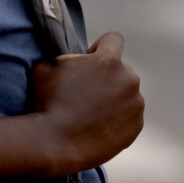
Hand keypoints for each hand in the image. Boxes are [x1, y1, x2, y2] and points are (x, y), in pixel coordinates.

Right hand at [28, 32, 143, 175]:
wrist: (55, 143)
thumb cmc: (48, 103)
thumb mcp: (47, 67)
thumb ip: (66, 57)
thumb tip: (71, 60)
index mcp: (108, 61)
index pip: (114, 39)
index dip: (100, 47)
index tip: (91, 60)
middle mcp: (128, 79)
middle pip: (121, 70)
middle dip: (107, 77)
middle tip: (87, 93)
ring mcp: (135, 104)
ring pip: (127, 94)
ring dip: (114, 98)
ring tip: (91, 113)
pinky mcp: (136, 125)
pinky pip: (129, 116)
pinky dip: (118, 119)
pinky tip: (98, 126)